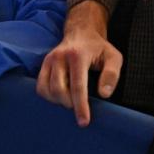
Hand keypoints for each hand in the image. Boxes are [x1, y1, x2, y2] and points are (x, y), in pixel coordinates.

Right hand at [36, 1, 122, 126]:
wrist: (82, 32)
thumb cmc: (99, 48)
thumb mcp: (114, 57)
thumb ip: (112, 74)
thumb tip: (104, 94)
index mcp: (78, 55)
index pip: (77, 86)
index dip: (80, 106)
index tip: (84, 121)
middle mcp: (60, 56)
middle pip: (59, 90)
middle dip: (70, 104)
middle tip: (81, 107)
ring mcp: (49, 60)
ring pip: (47, 90)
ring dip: (59, 102)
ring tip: (72, 101)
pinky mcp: (43, 64)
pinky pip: (40, 87)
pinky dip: (49, 97)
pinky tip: (61, 97)